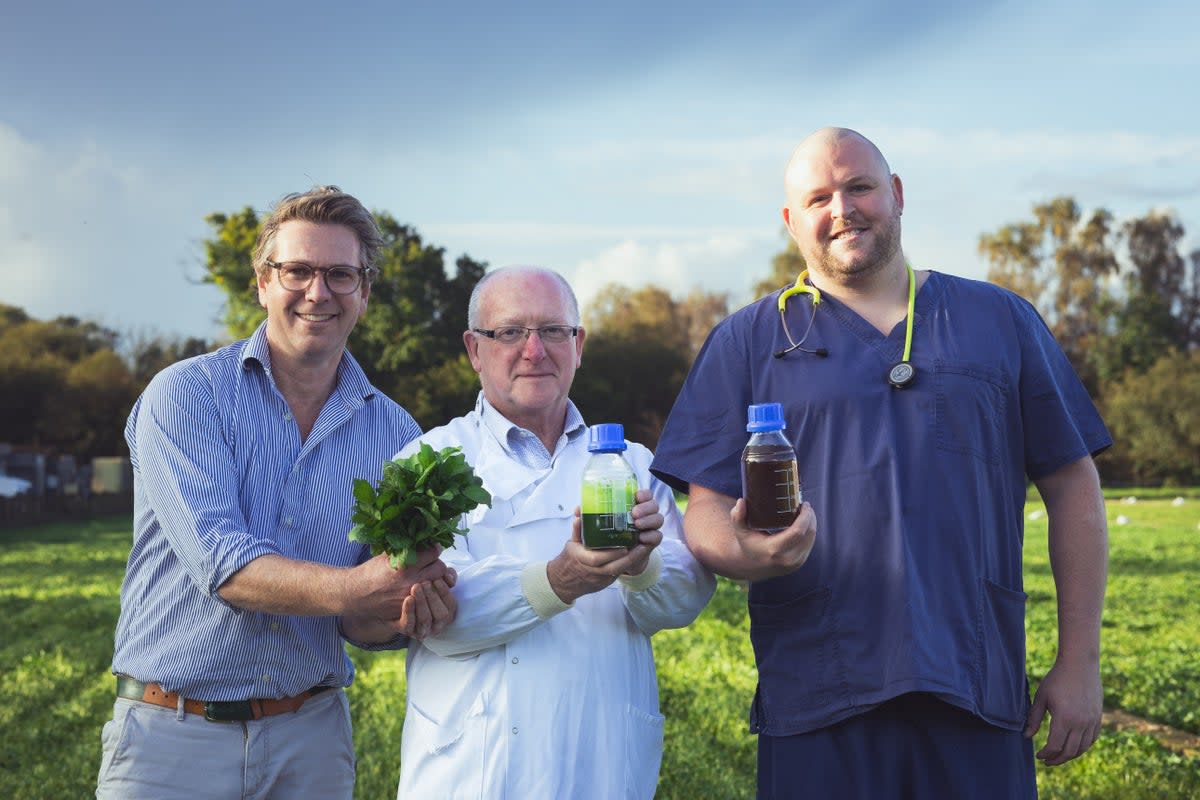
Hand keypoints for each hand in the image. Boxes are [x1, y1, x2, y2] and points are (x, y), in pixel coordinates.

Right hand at [351, 545, 451, 619]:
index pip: (433, 553)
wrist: (356, 595)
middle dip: (437, 564)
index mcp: (405, 565)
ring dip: (435, 579)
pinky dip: (428, 593)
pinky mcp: (410, 608)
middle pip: (440, 569)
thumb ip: (406, 548)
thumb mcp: (387, 555)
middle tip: (431, 563)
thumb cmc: (370, 572)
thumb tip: (423, 538)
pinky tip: (422, 588)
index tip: (432, 548)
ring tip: (428, 576)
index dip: (434, 549)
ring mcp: (412, 597)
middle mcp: (411, 581)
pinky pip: (428, 599)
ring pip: (437, 585)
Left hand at [398, 576, 457, 639]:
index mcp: (447, 614)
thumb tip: (449, 575)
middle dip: (433, 598)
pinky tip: (408, 598)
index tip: (437, 580)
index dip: (445, 593)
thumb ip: (444, 576)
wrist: (393, 602)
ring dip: (422, 602)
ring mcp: (422, 630)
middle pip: (441, 615)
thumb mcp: (433, 582)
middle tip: (425, 583)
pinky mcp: (407, 631)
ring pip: (425, 620)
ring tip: (416, 587)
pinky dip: (409, 611)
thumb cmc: (419, 591)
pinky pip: (409, 625)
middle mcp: (437, 625)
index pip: (451, 606)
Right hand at [547, 494, 662, 603]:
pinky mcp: (606, 582)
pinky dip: (629, 564)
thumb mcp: (571, 543)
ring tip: (643, 548)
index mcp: (581, 560)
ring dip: (633, 560)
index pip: (596, 559)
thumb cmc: (570, 559)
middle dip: (629, 558)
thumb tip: (579, 516)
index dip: (611, 554)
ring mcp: (600, 578)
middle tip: (641, 546)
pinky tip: (638, 554)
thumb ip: (577, 530)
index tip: (624, 546)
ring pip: (619, 571)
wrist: (566, 581)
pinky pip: (620, 573)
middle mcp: (592, 571)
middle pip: (613, 567)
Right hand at [730, 498, 816, 579]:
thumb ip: (737, 516)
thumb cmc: (747, 544)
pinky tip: (806, 523)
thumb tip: (741, 501)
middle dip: (810, 517)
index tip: (803, 504)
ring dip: (812, 524)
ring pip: (811, 539)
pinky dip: (810, 532)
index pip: (798, 532)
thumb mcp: (740, 530)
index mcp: (774, 550)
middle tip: (805, 505)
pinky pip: (809, 544)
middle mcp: (787, 559)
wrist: (751, 567)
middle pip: (808, 534)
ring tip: (806, 512)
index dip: (805, 517)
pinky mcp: (799, 564)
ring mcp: (794, 563)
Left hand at [1024, 655, 1102, 765]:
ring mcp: (1092, 721)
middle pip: (1069, 751)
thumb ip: (1034, 719)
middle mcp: (1080, 723)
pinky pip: (1092, 739)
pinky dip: (1082, 747)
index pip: (1055, 746)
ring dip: (1070, 755)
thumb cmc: (1056, 680)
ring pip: (1082, 748)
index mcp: (1064, 718)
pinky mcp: (1098, 718)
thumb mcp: (1041, 698)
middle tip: (1047, 761)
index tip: (1039, 755)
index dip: (1046, 754)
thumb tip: (1026, 737)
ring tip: (1059, 756)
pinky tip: (1073, 746)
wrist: (1079, 666)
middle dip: (1057, 759)